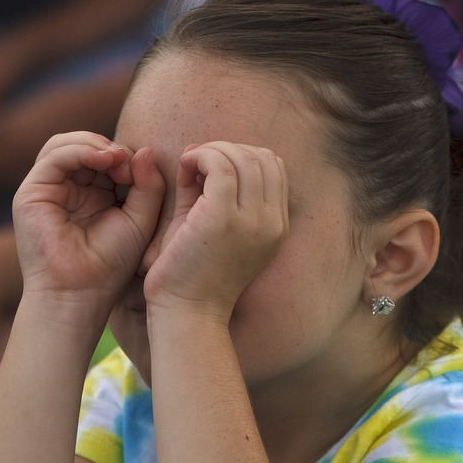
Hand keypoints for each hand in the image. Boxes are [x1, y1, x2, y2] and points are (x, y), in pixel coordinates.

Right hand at [13, 132, 164, 306]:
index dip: (125, 156)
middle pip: (85, 145)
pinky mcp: (32, 192)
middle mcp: (70, 189)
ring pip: (66, 144)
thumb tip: (144, 149)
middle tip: (127, 162)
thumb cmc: (112, 264)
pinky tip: (102, 158)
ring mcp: (49, 189)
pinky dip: (79, 150)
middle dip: (110, 147)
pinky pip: (54, 156)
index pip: (105, 156)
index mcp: (95, 194)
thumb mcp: (141, 218)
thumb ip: (148, 185)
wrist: (82, 293)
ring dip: (94, 143)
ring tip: (116, 157)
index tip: (141, 171)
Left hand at [144, 142, 288, 321]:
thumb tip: (199, 150)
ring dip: (213, 151)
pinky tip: (186, 167)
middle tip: (199, 162)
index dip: (243, 155)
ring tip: (191, 165)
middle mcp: (271, 222)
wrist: (188, 313)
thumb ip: (207, 187)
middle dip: (228, 148)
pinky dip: (201, 157)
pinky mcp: (223, 219)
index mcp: (276, 225)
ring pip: (242, 157)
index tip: (213, 167)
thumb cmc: (194, 272)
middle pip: (263, 157)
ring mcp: (251, 221)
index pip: (274, 166)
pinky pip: (220, 166)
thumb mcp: (210, 225)